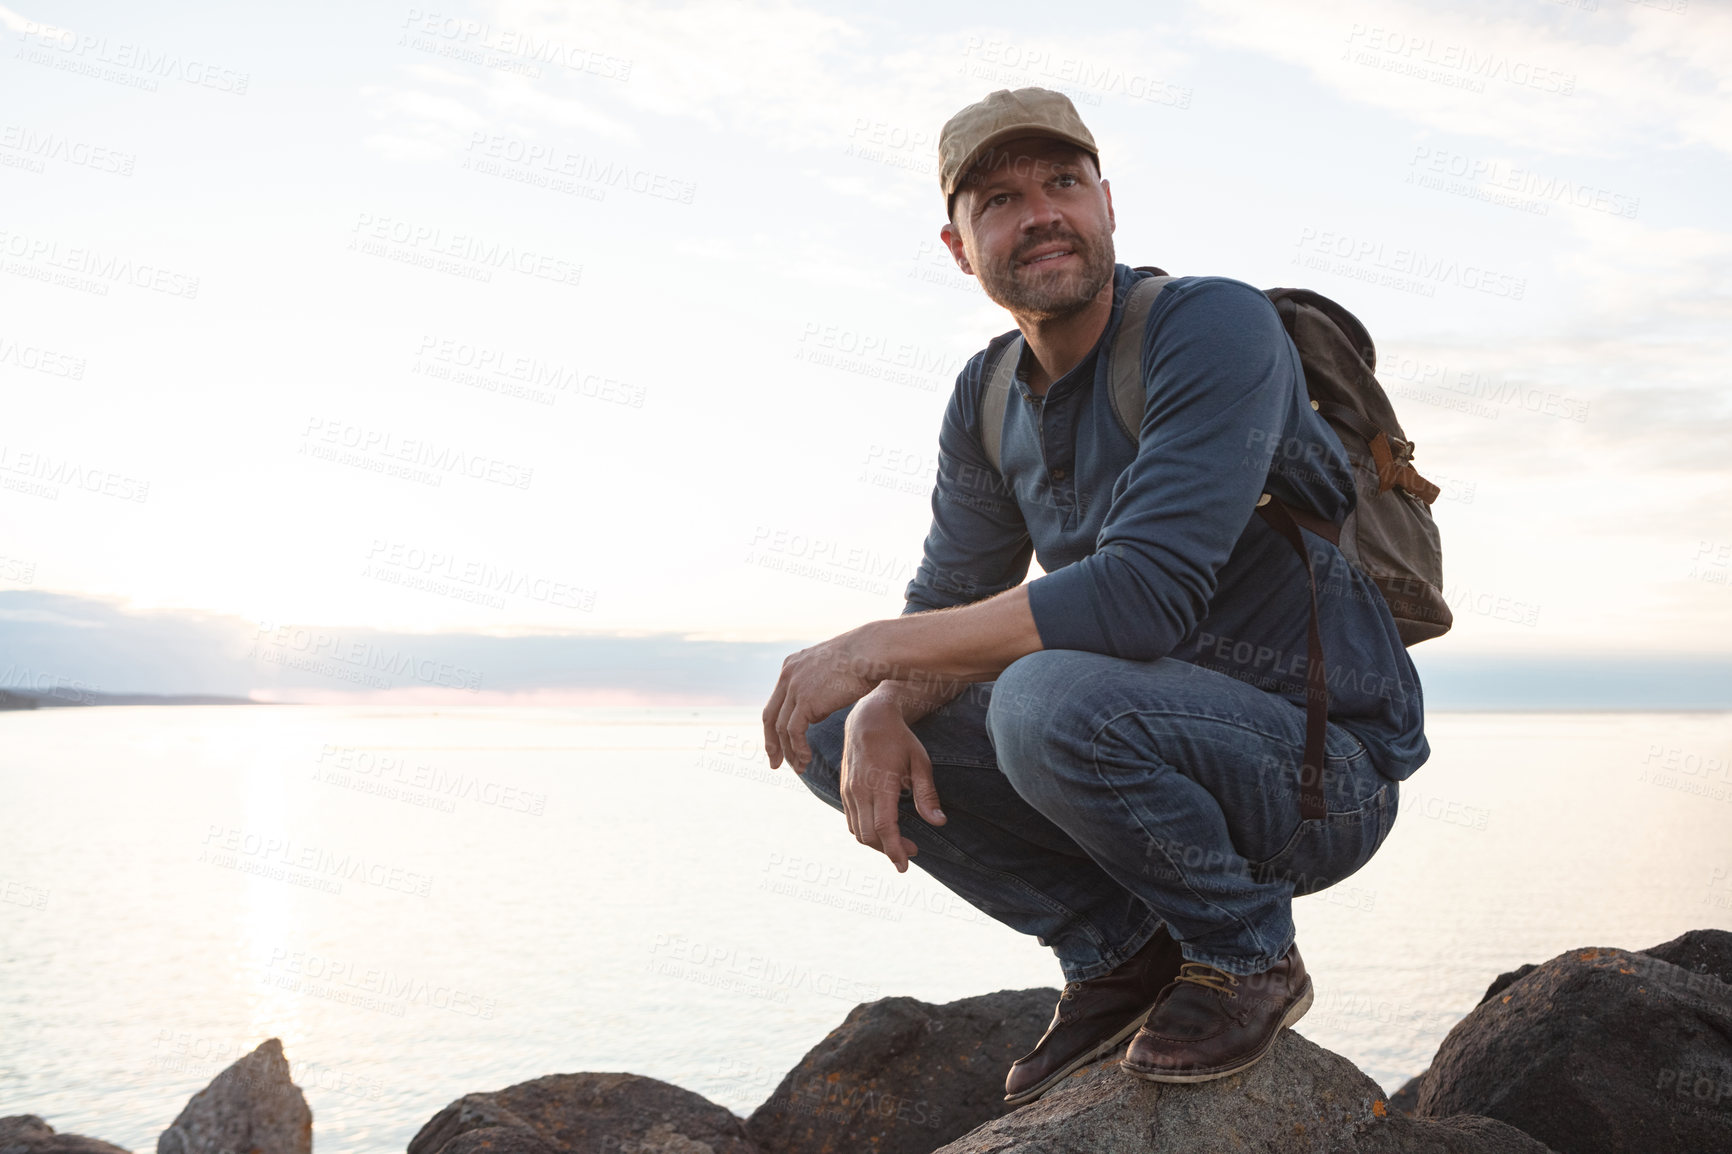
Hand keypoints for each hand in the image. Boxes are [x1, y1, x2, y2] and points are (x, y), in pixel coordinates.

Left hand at [762, 627, 882, 772]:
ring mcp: (794, 687)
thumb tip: (815, 712)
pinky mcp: (805, 700)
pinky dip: (798, 748)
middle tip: (775, 763)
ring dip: (788, 752)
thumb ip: (819, 690)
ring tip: (800, 768)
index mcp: (791, 666)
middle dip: (771, 743)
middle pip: (770, 716)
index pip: (776, 702)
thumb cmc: (863, 660)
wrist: (872, 652)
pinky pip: (794, 732)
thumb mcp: (832, 672)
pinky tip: (806, 759)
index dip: (775, 726)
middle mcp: (788, 676)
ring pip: (781, 728)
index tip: (779, 743)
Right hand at [841, 700, 945, 871]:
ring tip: (900, 842)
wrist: (868, 717)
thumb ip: (927, 795)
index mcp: (881, 784)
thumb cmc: (899, 738)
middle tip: (913, 851)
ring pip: (858, 831)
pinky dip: (866, 832)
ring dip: (877, 843)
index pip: (884, 827)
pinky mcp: (844, 790)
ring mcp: (849, 790)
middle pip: (869, 835)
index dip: (895, 850)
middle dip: (890, 850)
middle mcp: (860, 790)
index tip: (905, 866)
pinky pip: (851, 821)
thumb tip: (939, 822)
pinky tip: (883, 829)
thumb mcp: (920, 762)